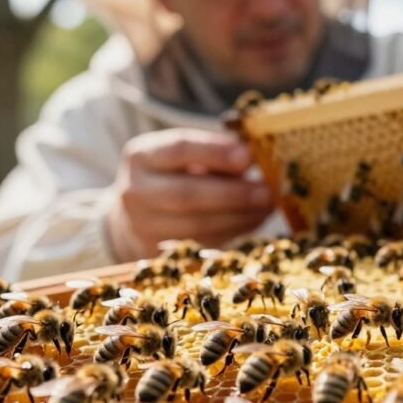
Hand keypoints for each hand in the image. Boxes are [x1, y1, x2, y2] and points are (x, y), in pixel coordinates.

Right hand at [106, 128, 273, 260]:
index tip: (249, 156)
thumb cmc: (172, 175)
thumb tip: (251, 159)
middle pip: (187, 193)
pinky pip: (203, 243)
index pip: (179, 150)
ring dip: (239, 216)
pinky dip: (235, 231)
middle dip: (233, 193)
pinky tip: (255, 219)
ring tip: (268, 206)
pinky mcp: (159, 253)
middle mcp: (134, 191)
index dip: (216, 152)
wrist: (135, 215)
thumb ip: (214, 153)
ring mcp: (143, 226)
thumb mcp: (185, 156)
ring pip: (197, 224)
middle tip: (268, 190)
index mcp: (141, 156)